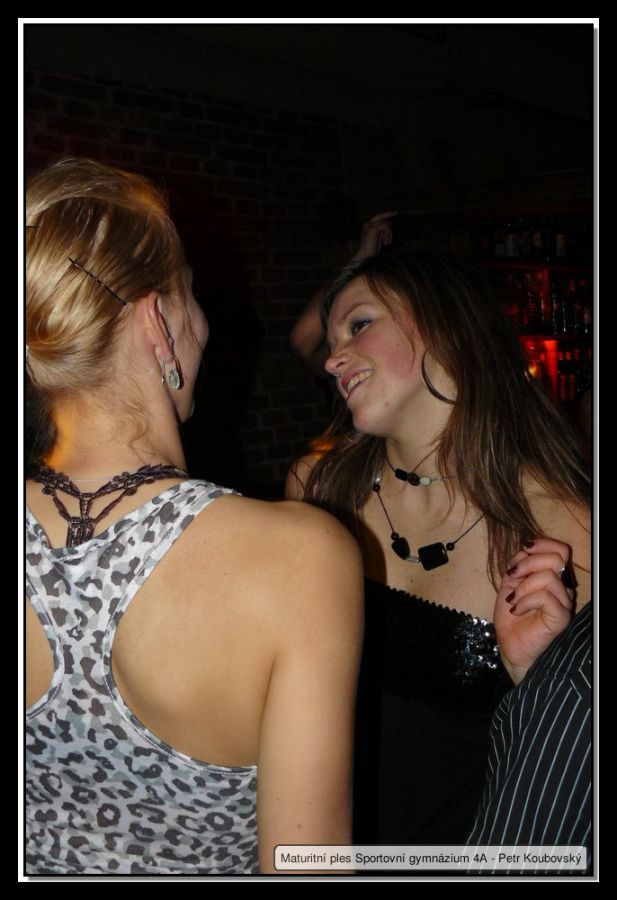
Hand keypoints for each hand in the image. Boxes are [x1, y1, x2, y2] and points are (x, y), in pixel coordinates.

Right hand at [352, 211, 396, 261]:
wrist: (364, 256)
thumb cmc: (371, 250)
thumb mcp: (378, 239)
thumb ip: (382, 231)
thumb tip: (389, 225)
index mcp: (368, 225)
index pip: (379, 216)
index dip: (387, 213)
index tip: (395, 212)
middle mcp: (368, 224)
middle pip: (383, 218)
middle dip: (389, 223)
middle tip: (391, 231)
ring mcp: (370, 225)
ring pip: (385, 223)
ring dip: (388, 234)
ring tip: (386, 243)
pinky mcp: (373, 229)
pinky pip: (385, 227)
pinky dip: (387, 234)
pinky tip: (385, 242)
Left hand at [494, 538, 573, 684]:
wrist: (510, 643)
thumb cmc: (512, 615)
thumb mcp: (510, 583)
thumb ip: (518, 564)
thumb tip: (525, 550)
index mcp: (552, 576)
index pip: (560, 549)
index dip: (541, 545)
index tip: (522, 551)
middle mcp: (563, 587)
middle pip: (556, 558)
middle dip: (528, 563)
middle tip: (512, 577)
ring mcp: (564, 602)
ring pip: (549, 576)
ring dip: (523, 586)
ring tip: (513, 600)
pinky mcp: (562, 616)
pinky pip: (545, 597)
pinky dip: (525, 600)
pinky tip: (517, 609)